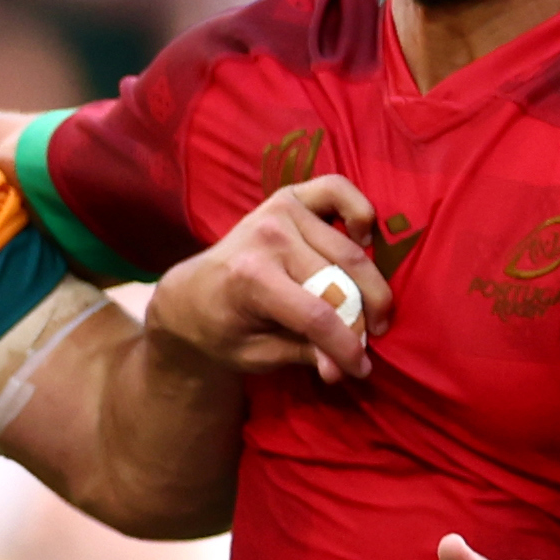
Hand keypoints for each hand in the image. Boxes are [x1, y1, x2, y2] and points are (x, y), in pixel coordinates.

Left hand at [146, 175, 390, 386]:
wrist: (190, 293)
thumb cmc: (221, 327)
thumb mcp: (254, 354)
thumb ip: (301, 355)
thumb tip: (341, 369)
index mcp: (250, 277)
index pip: (317, 316)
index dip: (346, 347)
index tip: (361, 369)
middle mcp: (267, 237)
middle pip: (339, 284)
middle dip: (360, 322)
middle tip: (367, 343)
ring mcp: (278, 212)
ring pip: (348, 251)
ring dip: (369, 286)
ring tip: (369, 313)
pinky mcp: (288, 196)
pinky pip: (336, 189)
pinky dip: (358, 211)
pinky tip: (362, 241)